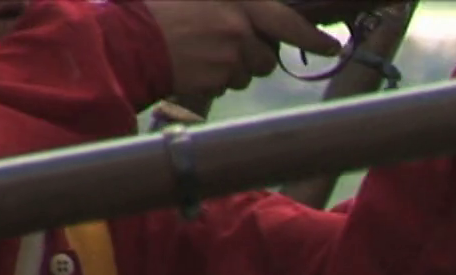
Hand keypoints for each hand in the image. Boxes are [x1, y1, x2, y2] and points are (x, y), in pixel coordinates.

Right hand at [145, 0, 341, 96]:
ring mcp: (227, 58)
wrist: (125, 37)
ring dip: (231, 69)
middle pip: (265, 57)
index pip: (286, 22)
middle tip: (224, 46)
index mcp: (236, 2)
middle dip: (252, 56)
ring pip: (246, 74)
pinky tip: (190, 66)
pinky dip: (213, 80)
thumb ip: (232, 7)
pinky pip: (225, 86)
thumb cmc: (157, 8)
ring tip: (199, 53)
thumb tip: (252, 23)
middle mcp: (237, 28)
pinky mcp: (214, 81)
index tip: (331, 47)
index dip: (312, 36)